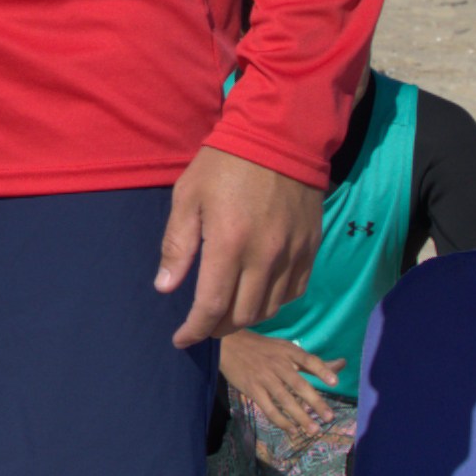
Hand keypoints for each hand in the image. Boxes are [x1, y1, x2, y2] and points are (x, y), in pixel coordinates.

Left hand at [156, 146, 325, 346]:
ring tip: (228, 312)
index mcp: (229, 244)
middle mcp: (264, 256)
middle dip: (218, 328)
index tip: (181, 339)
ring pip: (270, 308)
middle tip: (203, 323)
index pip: (212, 307)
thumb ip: (177, 245)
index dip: (195, 330)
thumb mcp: (188, 196)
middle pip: (243, 316)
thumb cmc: (225, 164)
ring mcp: (292, 254)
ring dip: (246, 318)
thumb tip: (165, 286)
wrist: (280, 136)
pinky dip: (274, 302)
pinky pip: (293, 291)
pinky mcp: (310, 248)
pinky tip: (258, 294)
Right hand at [217, 327, 352, 456]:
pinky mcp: (252, 390)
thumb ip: (314, 362)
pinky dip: (281, 421)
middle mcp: (278, 364)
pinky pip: (269, 408)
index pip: (309, 360)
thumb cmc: (264, 349)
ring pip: (285, 399)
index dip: (322, 370)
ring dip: (300, 416)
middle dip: (315, 402)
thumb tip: (342, 364)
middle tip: (329, 417)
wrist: (230, 345)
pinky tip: (292, 431)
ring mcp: (264, 378)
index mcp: (289, 352)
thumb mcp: (288, 349)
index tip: (335, 382)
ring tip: (314, 430)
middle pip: (299, 384)